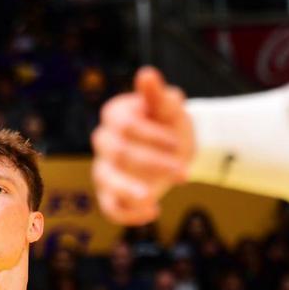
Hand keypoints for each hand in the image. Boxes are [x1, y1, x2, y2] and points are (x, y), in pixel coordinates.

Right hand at [91, 67, 194, 225]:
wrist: (177, 151)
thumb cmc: (171, 126)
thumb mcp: (172, 111)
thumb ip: (160, 96)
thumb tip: (146, 75)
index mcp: (115, 116)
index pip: (124, 126)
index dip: (150, 136)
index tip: (176, 143)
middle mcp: (104, 142)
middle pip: (118, 154)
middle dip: (152, 164)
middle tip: (184, 173)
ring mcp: (104, 170)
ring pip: (107, 181)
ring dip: (131, 191)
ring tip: (152, 200)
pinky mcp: (111, 195)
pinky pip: (111, 209)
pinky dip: (129, 214)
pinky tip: (153, 212)